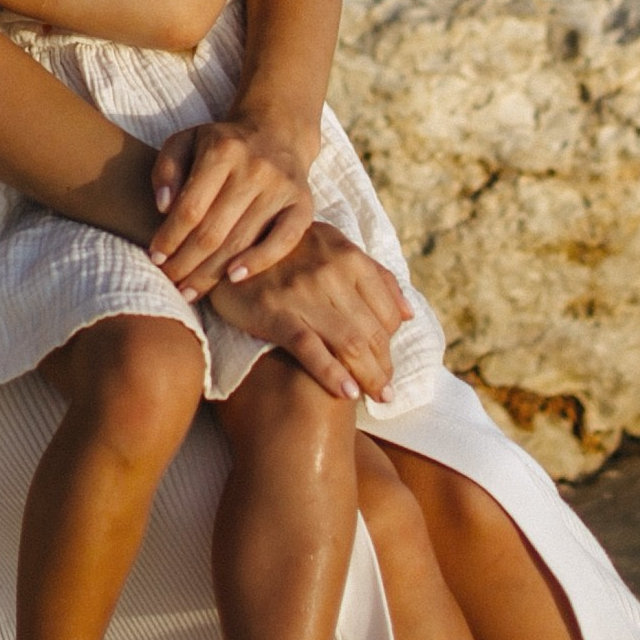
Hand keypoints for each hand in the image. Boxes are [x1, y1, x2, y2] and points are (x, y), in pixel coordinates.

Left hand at [147, 116, 315, 297]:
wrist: (276, 133)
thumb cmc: (222, 146)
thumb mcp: (186, 142)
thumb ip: (166, 169)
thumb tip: (163, 206)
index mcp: (223, 150)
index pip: (191, 207)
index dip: (169, 238)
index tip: (155, 257)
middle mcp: (255, 168)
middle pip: (213, 230)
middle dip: (186, 263)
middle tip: (170, 281)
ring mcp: (282, 188)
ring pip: (241, 241)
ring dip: (211, 273)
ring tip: (189, 290)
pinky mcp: (303, 205)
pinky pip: (283, 241)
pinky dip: (259, 262)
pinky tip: (233, 278)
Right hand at [208, 225, 409, 405]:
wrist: (230, 242)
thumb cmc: (286, 251)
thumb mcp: (332, 246)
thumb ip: (373, 276)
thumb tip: (409, 314)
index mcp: (349, 257)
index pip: (388, 311)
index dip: (392, 342)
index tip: (386, 362)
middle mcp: (332, 273)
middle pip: (372, 332)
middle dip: (383, 366)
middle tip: (385, 391)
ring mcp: (304, 294)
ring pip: (349, 343)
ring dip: (369, 376)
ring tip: (376, 397)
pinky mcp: (275, 313)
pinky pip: (311, 349)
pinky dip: (332, 373)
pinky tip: (347, 392)